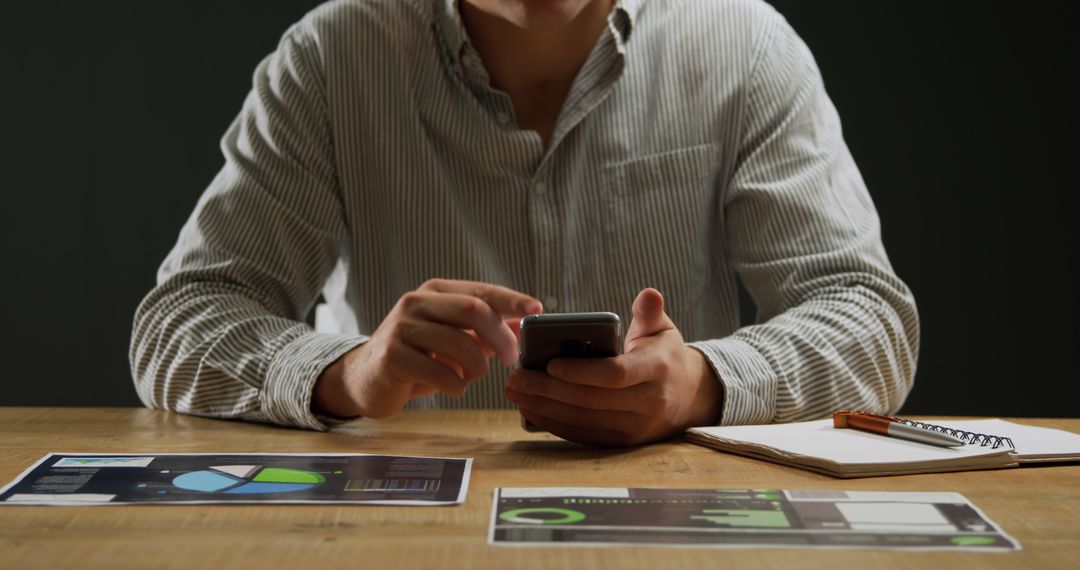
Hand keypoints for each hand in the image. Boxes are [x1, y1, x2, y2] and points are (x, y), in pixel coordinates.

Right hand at [314, 279, 541, 418]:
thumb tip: (521, 327)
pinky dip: (456, 385)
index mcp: (435, 292)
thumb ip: (484, 332)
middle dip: (500, 336)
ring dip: (477, 367)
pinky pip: (440, 372)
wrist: (365, 379)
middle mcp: (416, 302)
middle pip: (473, 310)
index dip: (512, 300)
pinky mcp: (391, 356)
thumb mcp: (452, 340)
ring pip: (460, 344)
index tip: (537, 310)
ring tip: (473, 378)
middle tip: (512, 358)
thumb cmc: (417, 358)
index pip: (481, 291)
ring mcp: (401, 327)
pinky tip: (453, 387)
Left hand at [505, 288, 722, 445]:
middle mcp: (649, 402)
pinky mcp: (623, 443)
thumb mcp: (663, 330)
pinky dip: (554, 424)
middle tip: (515, 378)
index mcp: (657, 369)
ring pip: (583, 421)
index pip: (616, 374)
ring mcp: (636, 427)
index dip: (581, 371)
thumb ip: (650, 313)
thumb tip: (648, 294)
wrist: (689, 397)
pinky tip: (532, 409)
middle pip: (591, 400)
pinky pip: (584, 436)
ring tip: (516, 393)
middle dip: (548, 390)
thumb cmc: (665, 356)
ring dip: (544, 408)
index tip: (551, 363)